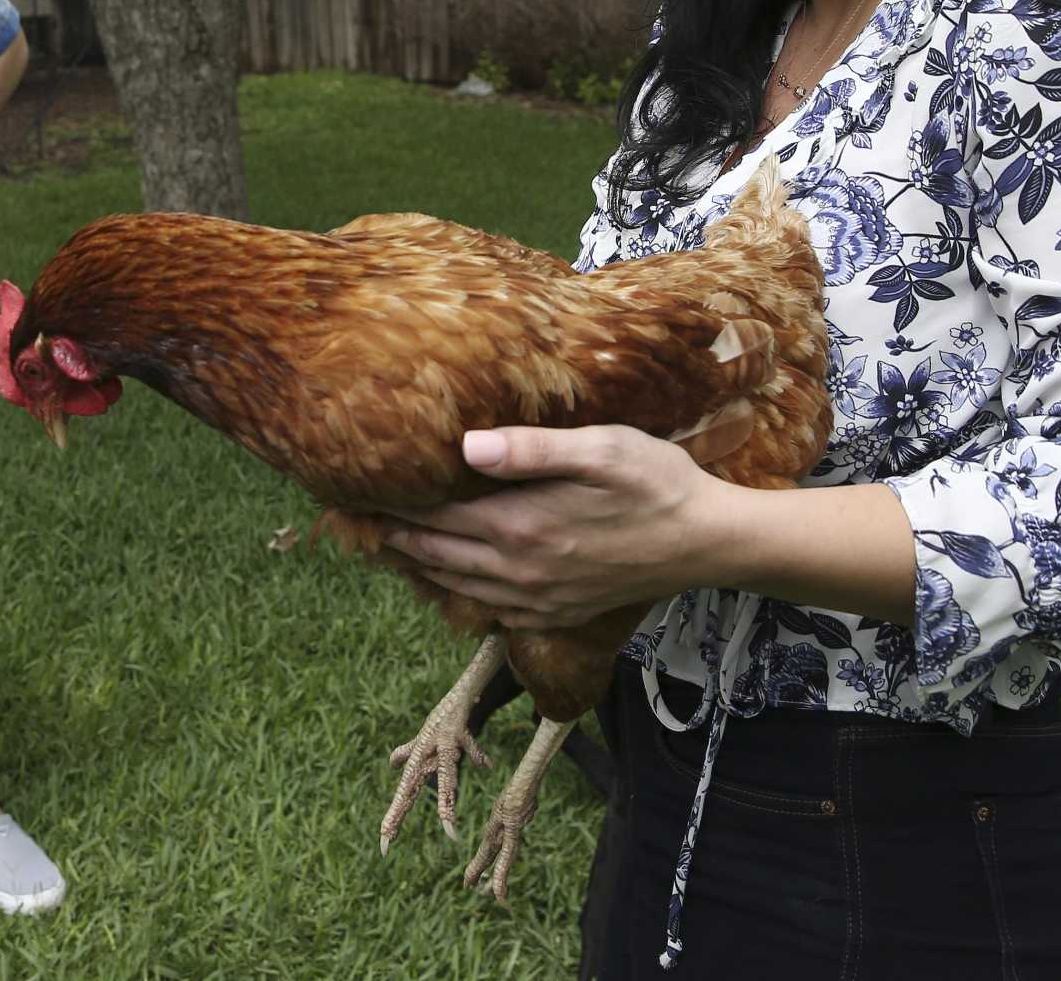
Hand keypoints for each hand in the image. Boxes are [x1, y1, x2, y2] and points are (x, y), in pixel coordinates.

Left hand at [378, 426, 743, 627]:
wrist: (708, 542)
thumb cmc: (657, 482)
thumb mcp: (601, 449)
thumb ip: (531, 449)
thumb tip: (464, 446)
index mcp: (521, 526)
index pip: (434, 514)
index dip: (391, 501)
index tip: (357, 486)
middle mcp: (519, 570)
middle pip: (433, 554)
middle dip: (391, 535)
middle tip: (353, 518)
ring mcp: (537, 599)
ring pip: (454, 587)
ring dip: (416, 566)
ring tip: (384, 546)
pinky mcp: (556, 614)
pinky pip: (488, 610)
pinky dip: (455, 594)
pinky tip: (448, 579)